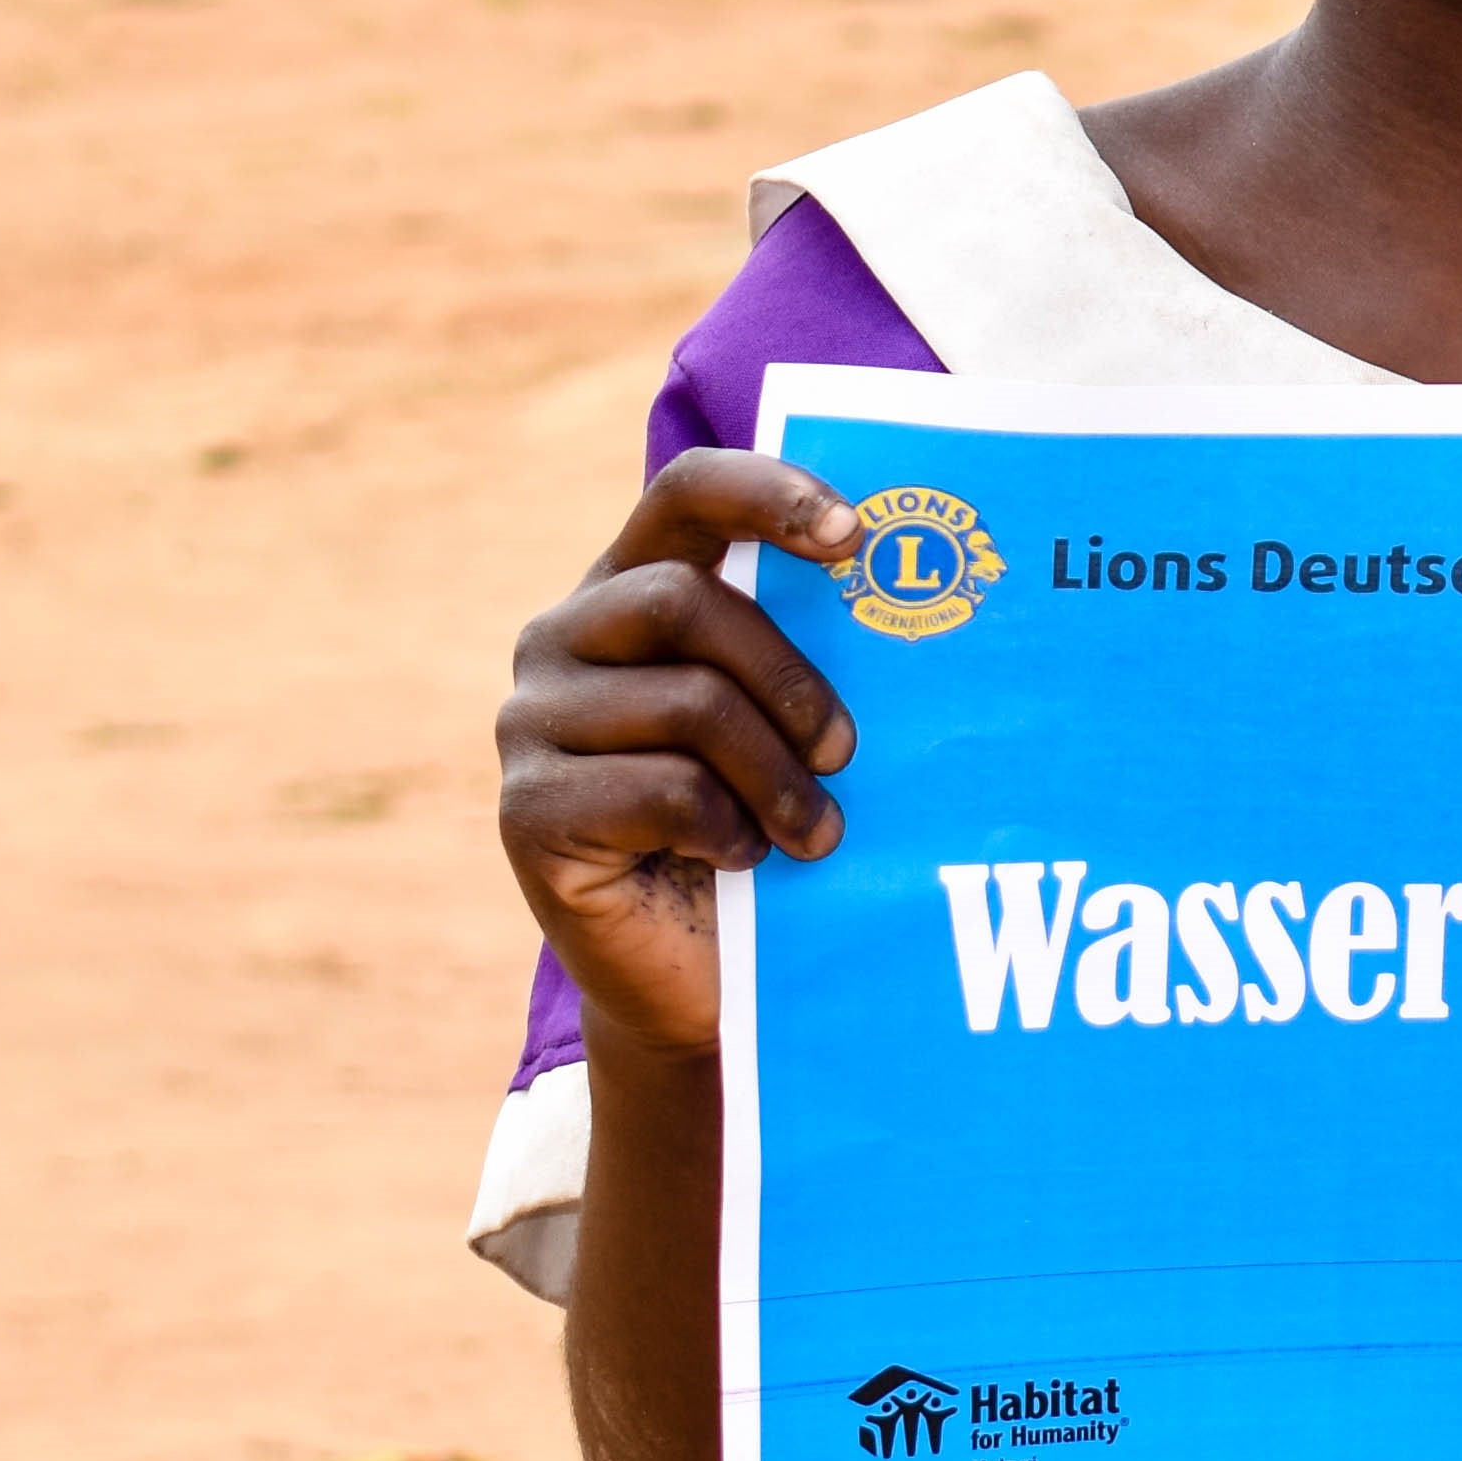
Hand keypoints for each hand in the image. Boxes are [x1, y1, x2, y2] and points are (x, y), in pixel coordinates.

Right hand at [496, 450, 866, 1058]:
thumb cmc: (764, 820)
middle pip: (685, 600)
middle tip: (848, 749)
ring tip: (817, 832)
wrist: (695, 969)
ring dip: (778, 775)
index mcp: (634, 583)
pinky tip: (742, 859)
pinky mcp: (526, 812)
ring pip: (687, 703)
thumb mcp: (789, 719)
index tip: (854, 534)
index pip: (687, 491)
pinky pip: (661, 791)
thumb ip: (815, 647)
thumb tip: (935, 583)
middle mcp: (563, 636)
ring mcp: (531, 722)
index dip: (768, 492)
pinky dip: (729, 829)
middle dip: (791, 678)